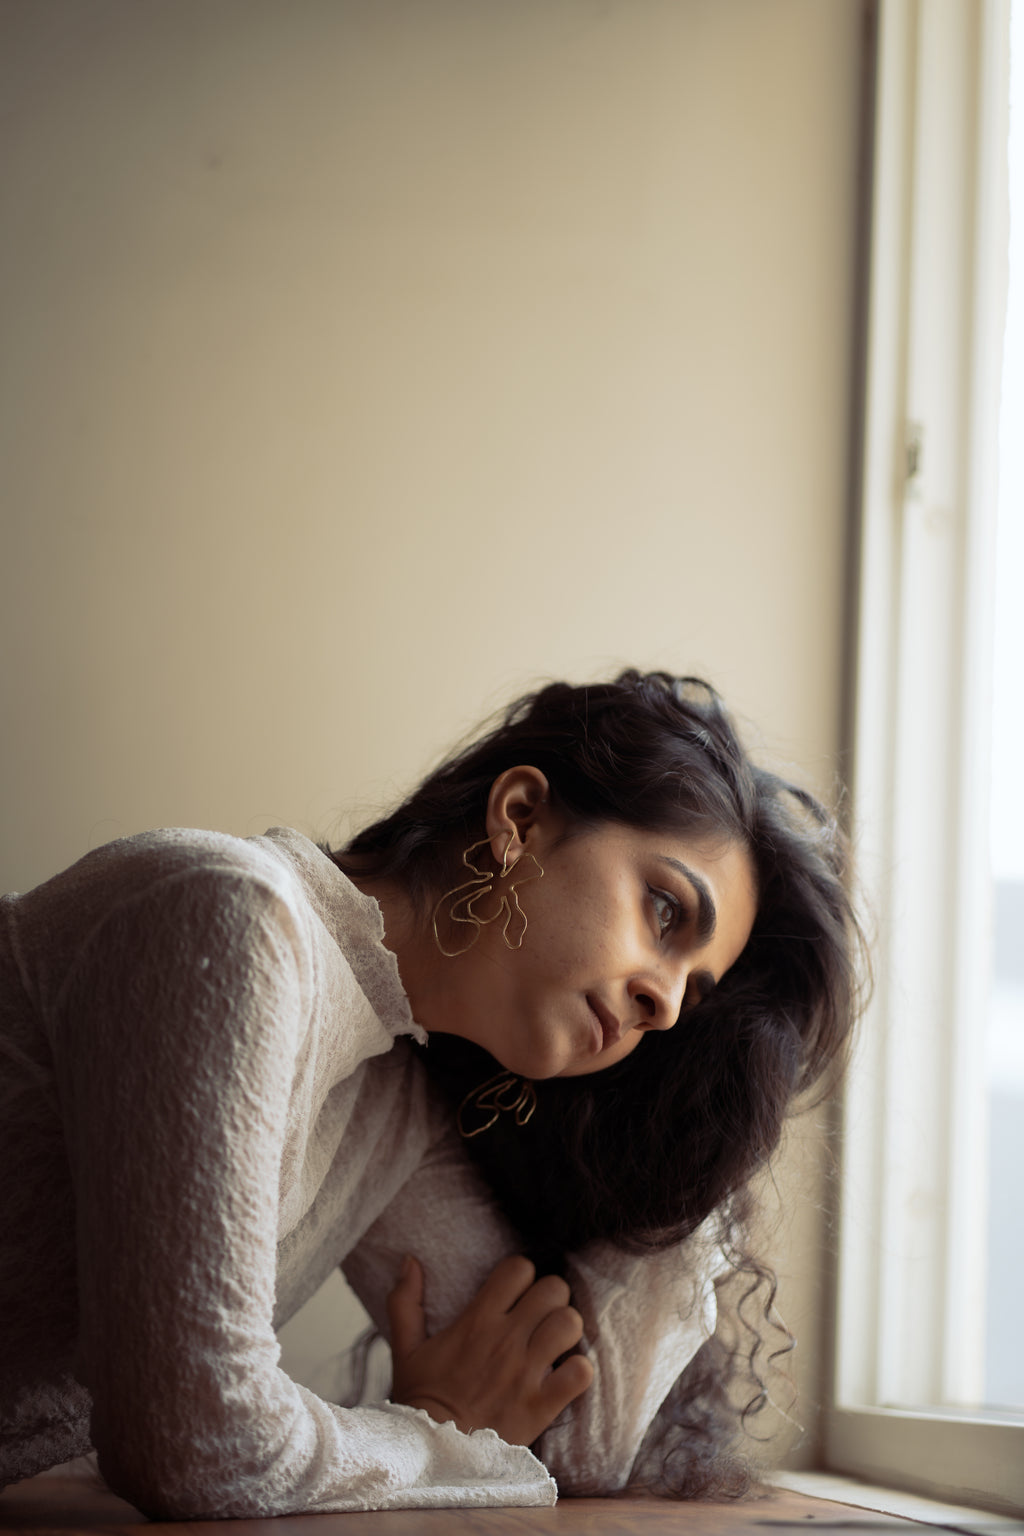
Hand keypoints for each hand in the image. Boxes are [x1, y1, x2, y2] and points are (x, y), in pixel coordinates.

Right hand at [387, 1253, 593, 1446]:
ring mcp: (525, 1373)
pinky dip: (579, 1371)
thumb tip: (409, 1260)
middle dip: (552, 1297)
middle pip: (554, 1289)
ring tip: (556, 1342)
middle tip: (542, 1316)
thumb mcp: (405, 1348)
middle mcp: (504, 1340)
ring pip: (570, 1323)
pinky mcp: (540, 1405)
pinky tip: (566, 1375)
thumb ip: (405, 1300)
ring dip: (568, 1329)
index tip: (517, 1293)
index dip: (523, 1275)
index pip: (518, 1268)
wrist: (431, 1454)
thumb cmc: (420, 1400)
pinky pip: (580, 1373)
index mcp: (476, 1321)